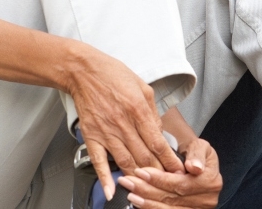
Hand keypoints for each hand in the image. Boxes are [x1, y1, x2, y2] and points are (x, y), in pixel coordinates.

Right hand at [66, 44, 184, 200]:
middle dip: (159, 173)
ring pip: (125, 161)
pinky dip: (104, 178)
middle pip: (144, 156)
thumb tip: (159, 133)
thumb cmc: (113, 75)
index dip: (169, 160)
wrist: (84, 71)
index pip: (157, 142)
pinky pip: (99, 161)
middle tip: (169, 184)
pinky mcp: (91, 136)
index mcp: (137, 110)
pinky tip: (111, 190)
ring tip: (149, 187)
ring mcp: (106, 132)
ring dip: (138, 177)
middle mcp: (122, 123)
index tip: (178, 170)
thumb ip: (152, 112)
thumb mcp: (143, 87)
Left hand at [119, 137, 221, 207]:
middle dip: (147, 190)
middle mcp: (207, 200)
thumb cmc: (195, 155)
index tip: (141, 172)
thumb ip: (197, 154)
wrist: (198, 165)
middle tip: (128, 181)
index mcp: (211, 182)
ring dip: (147, 203)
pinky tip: (139, 203)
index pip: (181, 184)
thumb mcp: (200, 146)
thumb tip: (195, 167)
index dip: (159, 179)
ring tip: (130, 193)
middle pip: (172, 198)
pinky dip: (151, 208)